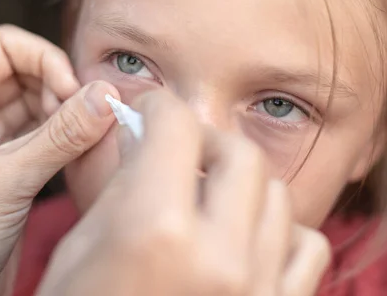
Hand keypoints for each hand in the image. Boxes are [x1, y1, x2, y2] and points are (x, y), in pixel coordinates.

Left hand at [0, 25, 117, 295]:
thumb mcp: (7, 179)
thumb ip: (61, 135)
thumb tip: (104, 97)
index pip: (4, 46)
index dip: (44, 60)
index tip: (73, 90)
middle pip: (26, 72)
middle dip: (61, 87)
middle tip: (89, 113)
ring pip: (38, 104)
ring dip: (68, 112)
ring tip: (91, 132)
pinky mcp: (9, 167)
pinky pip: (45, 135)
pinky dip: (67, 136)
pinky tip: (85, 147)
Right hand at [38, 90, 330, 295]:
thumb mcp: (79, 248)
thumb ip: (120, 185)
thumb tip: (144, 138)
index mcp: (153, 231)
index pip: (177, 127)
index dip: (159, 109)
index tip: (152, 114)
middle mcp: (217, 257)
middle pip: (240, 153)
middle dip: (206, 139)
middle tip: (181, 150)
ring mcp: (256, 289)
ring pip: (277, 195)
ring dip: (241, 183)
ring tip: (209, 196)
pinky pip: (307, 245)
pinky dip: (280, 231)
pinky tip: (244, 238)